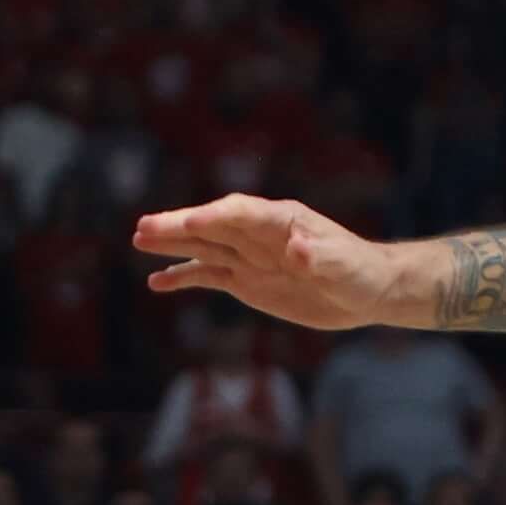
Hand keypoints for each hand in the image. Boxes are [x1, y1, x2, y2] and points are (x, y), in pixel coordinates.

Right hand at [135, 195, 408, 329]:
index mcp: (281, 220)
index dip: (214, 217)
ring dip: (173, 243)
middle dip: (179, 225)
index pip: (240, 214)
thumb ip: (319, 256)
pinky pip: (208, 275)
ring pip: (203, 245)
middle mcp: (258, 233)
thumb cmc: (359, 272)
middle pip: (212, 225)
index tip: (189, 222)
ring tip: (139, 239)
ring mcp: (249, 256)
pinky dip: (183, 277)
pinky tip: (157, 282)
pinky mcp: (245, 280)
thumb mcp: (343, 266)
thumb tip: (298, 248)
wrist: (366, 290)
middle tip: (144, 227)